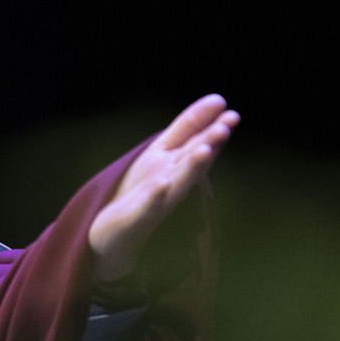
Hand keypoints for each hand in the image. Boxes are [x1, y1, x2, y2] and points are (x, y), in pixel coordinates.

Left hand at [88, 94, 238, 281]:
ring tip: (204, 150)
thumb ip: (186, 130)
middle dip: (208, 144)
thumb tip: (218, 101)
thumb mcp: (161, 155)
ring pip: (177, 184)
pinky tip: (162, 183)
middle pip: (191, 163)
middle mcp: (171, 185)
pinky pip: (148, 208)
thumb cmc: (139, 195)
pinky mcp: (136, 221)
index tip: (228, 111)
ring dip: (191, 168)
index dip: (210, 128)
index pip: (196, 145)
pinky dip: (156, 196)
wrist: (111, 239)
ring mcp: (155, 205)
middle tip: (225, 126)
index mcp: (174, 168)